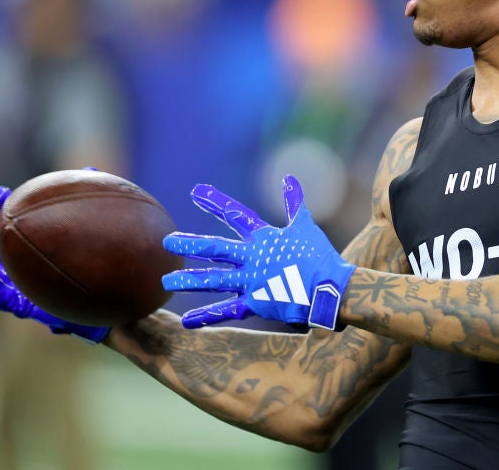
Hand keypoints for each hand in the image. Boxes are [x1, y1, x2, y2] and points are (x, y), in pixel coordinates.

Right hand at [0, 185, 109, 343]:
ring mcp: (25, 290)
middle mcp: (30, 272)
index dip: (7, 213)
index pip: (19, 231)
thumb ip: (93, 205)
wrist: (112, 308)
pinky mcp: (25, 308)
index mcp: (41, 256)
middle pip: (1, 248)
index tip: (4, 192)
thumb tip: (94, 169)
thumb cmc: (103, 271)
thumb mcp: (99, 234)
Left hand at [162, 175, 355, 330]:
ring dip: (189, 279)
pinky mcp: (256, 304)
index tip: (197, 192)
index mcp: (264, 238)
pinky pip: (226, 311)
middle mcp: (252, 258)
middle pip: (215, 248)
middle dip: (190, 244)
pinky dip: (206, 316)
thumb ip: (294, 202)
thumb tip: (289, 178)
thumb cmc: (320, 256)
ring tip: (167, 280)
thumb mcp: (306, 226)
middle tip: (167, 240)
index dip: (216, 202)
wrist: (331, 288)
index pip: (236, 214)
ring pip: (214, 279)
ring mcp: (252, 281)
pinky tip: (185, 321)